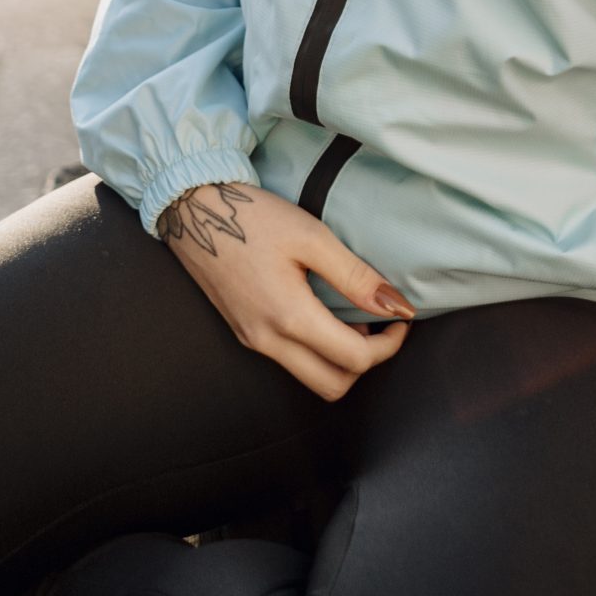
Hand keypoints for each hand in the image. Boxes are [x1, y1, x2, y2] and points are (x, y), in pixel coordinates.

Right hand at [156, 182, 412, 400]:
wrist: (194, 210)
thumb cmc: (253, 217)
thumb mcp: (312, 237)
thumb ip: (356, 277)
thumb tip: (396, 306)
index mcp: (288, 318)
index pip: (354, 360)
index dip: (389, 344)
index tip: (400, 317)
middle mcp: (268, 341)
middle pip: (333, 385)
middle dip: (366, 362)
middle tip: (381, 326)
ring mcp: (252, 340)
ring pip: (310, 377)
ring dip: (341, 358)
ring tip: (353, 317)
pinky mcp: (245, 332)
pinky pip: (290, 361)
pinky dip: (317, 350)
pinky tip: (324, 313)